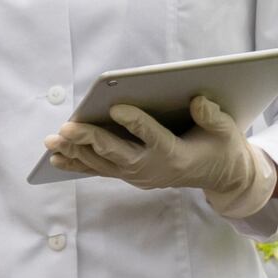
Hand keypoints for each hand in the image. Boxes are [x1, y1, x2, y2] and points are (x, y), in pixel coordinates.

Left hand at [42, 92, 277, 208]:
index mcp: (176, 155)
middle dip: (90, 139)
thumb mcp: (226, 130)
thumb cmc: (222, 147)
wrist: (221, 178)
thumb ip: (212, 116)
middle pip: (117, 154)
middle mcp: (154, 169)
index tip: (116, 107)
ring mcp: (140, 175)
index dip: (135, 122)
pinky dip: (78, 163)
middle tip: (66, 128)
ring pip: (102, 164)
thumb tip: (197, 100)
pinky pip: (101, 170)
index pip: (153, 137)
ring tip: (52, 142)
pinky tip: (57, 157)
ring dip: (76, 152)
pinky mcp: (132, 176)